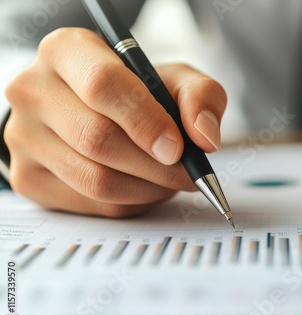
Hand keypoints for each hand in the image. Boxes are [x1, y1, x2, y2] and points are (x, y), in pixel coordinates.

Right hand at [5, 28, 226, 216]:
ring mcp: (24, 137)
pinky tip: (142, 187)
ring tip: (168, 180)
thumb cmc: (136, 94)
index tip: (177, 148)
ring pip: (95, 180)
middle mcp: (34, 90)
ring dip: (147, 189)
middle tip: (186, 174)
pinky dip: (129, 203)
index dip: (146, 122)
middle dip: (156, 167)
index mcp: (67, 52)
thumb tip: (205, 138)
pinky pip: (90, 204)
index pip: (103, 85)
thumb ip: (200, 97)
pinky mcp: (29, 177)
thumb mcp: (174, 80)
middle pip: (99, 139)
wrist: (93, 113)